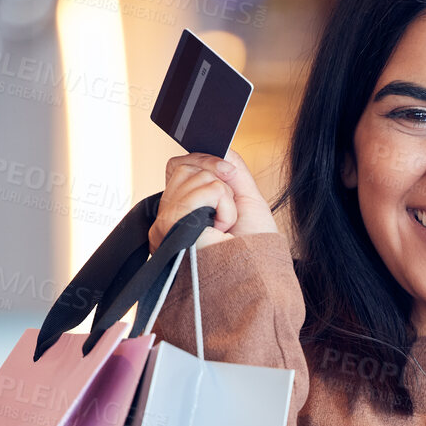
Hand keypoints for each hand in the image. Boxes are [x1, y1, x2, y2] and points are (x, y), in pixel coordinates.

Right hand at [151, 148, 276, 250]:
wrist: (259, 278)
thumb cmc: (254, 249)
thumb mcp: (247, 197)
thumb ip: (231, 168)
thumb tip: (219, 147)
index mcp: (183, 210)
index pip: (179, 165)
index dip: (205, 161)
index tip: (228, 175)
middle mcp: (168, 216)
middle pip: (184, 165)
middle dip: (218, 181)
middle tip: (228, 213)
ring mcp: (166, 222)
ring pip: (194, 174)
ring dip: (224, 198)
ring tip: (225, 226)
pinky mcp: (171, 226)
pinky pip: (201, 190)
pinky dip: (223, 205)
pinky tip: (221, 228)